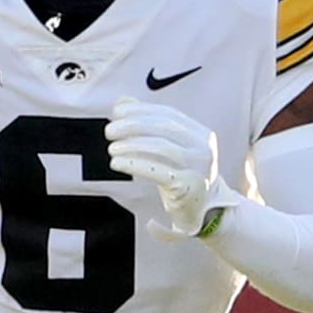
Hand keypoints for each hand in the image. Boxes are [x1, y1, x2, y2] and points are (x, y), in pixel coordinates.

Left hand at [105, 97, 240, 238]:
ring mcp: (198, 168)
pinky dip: (135, 164)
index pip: (168, 114)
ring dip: (132, 145)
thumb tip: (122, 102)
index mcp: (200, 133)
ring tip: (112, 148)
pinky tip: (118, 163)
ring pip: (162, 148)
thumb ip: (148, 124)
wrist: (201, 211)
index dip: (141, 110)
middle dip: (133, 126)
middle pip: (165, 128)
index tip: (117, 112)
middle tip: (110, 130)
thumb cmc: (180, 175)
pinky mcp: (188, 187)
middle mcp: (203, 148)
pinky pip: (158, 171)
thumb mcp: (168, 148)